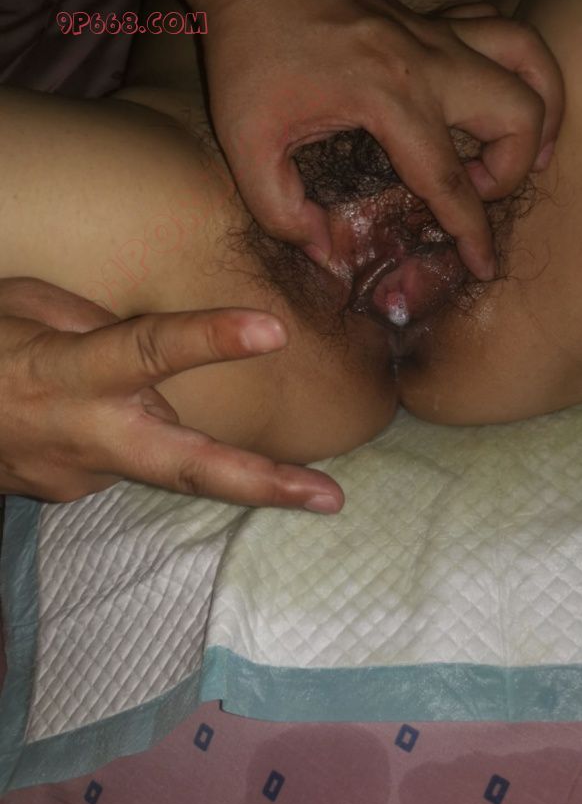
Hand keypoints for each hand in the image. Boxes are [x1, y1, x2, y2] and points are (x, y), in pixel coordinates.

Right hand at [0, 278, 342, 510]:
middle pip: (185, 465)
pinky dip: (129, 435)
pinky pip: (123, 457)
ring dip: (197, 448)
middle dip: (262, 484)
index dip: (210, 339)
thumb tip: (157, 351)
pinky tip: (93, 417)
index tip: (272, 329)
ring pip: (161, 461)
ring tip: (197, 431)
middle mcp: (83, 434)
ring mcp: (79, 477)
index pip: (148, 350)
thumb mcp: (25, 305)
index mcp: (69, 370)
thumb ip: (99, 327)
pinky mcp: (73, 495)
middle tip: (330, 498)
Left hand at [172, 0, 562, 279]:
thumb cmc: (248, 54)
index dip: (472, 231)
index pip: (450, 179)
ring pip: (530, 62)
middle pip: (518, 114)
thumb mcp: (246, 146)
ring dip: (538, 112)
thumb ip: (281, 213)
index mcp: (389, 97)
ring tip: (520, 151)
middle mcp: (429, 61)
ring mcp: (438, 32)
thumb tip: (324, 254)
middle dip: (510, 171)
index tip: (485, 266)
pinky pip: (505, 31)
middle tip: (473, 192)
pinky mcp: (434, 18)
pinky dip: (519, 68)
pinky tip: (494, 100)